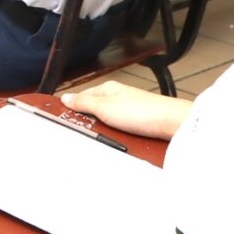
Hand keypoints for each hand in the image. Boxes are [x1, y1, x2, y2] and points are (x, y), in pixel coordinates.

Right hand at [60, 82, 187, 138]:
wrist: (172, 124)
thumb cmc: (142, 111)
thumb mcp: (105, 106)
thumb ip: (84, 102)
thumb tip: (65, 98)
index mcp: (108, 89)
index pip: (82, 96)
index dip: (72, 107)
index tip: (60, 119)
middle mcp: (118, 98)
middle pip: (94, 111)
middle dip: (88, 122)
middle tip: (80, 135)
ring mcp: (129, 111)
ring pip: (108, 123)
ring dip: (103, 132)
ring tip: (98, 141)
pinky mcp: (139, 125)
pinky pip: (121, 131)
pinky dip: (117, 137)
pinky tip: (116, 144)